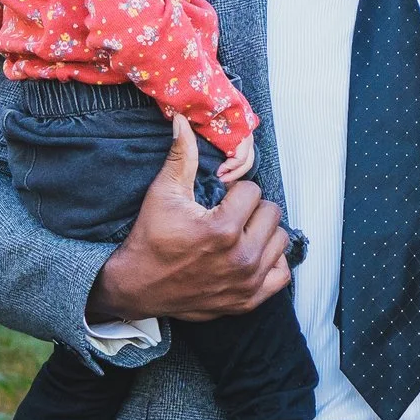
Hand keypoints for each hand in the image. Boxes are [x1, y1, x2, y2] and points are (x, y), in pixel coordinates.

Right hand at [88, 115, 289, 322]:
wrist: (138, 286)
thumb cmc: (150, 239)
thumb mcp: (163, 194)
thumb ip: (180, 156)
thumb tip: (183, 120)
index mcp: (222, 229)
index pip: (253, 191)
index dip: (235, 190)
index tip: (219, 199)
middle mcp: (241, 257)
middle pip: (272, 213)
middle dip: (252, 208)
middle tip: (231, 214)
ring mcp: (247, 281)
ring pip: (280, 240)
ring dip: (264, 233)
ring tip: (241, 232)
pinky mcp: (248, 300)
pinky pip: (281, 274)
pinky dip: (271, 262)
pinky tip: (252, 253)